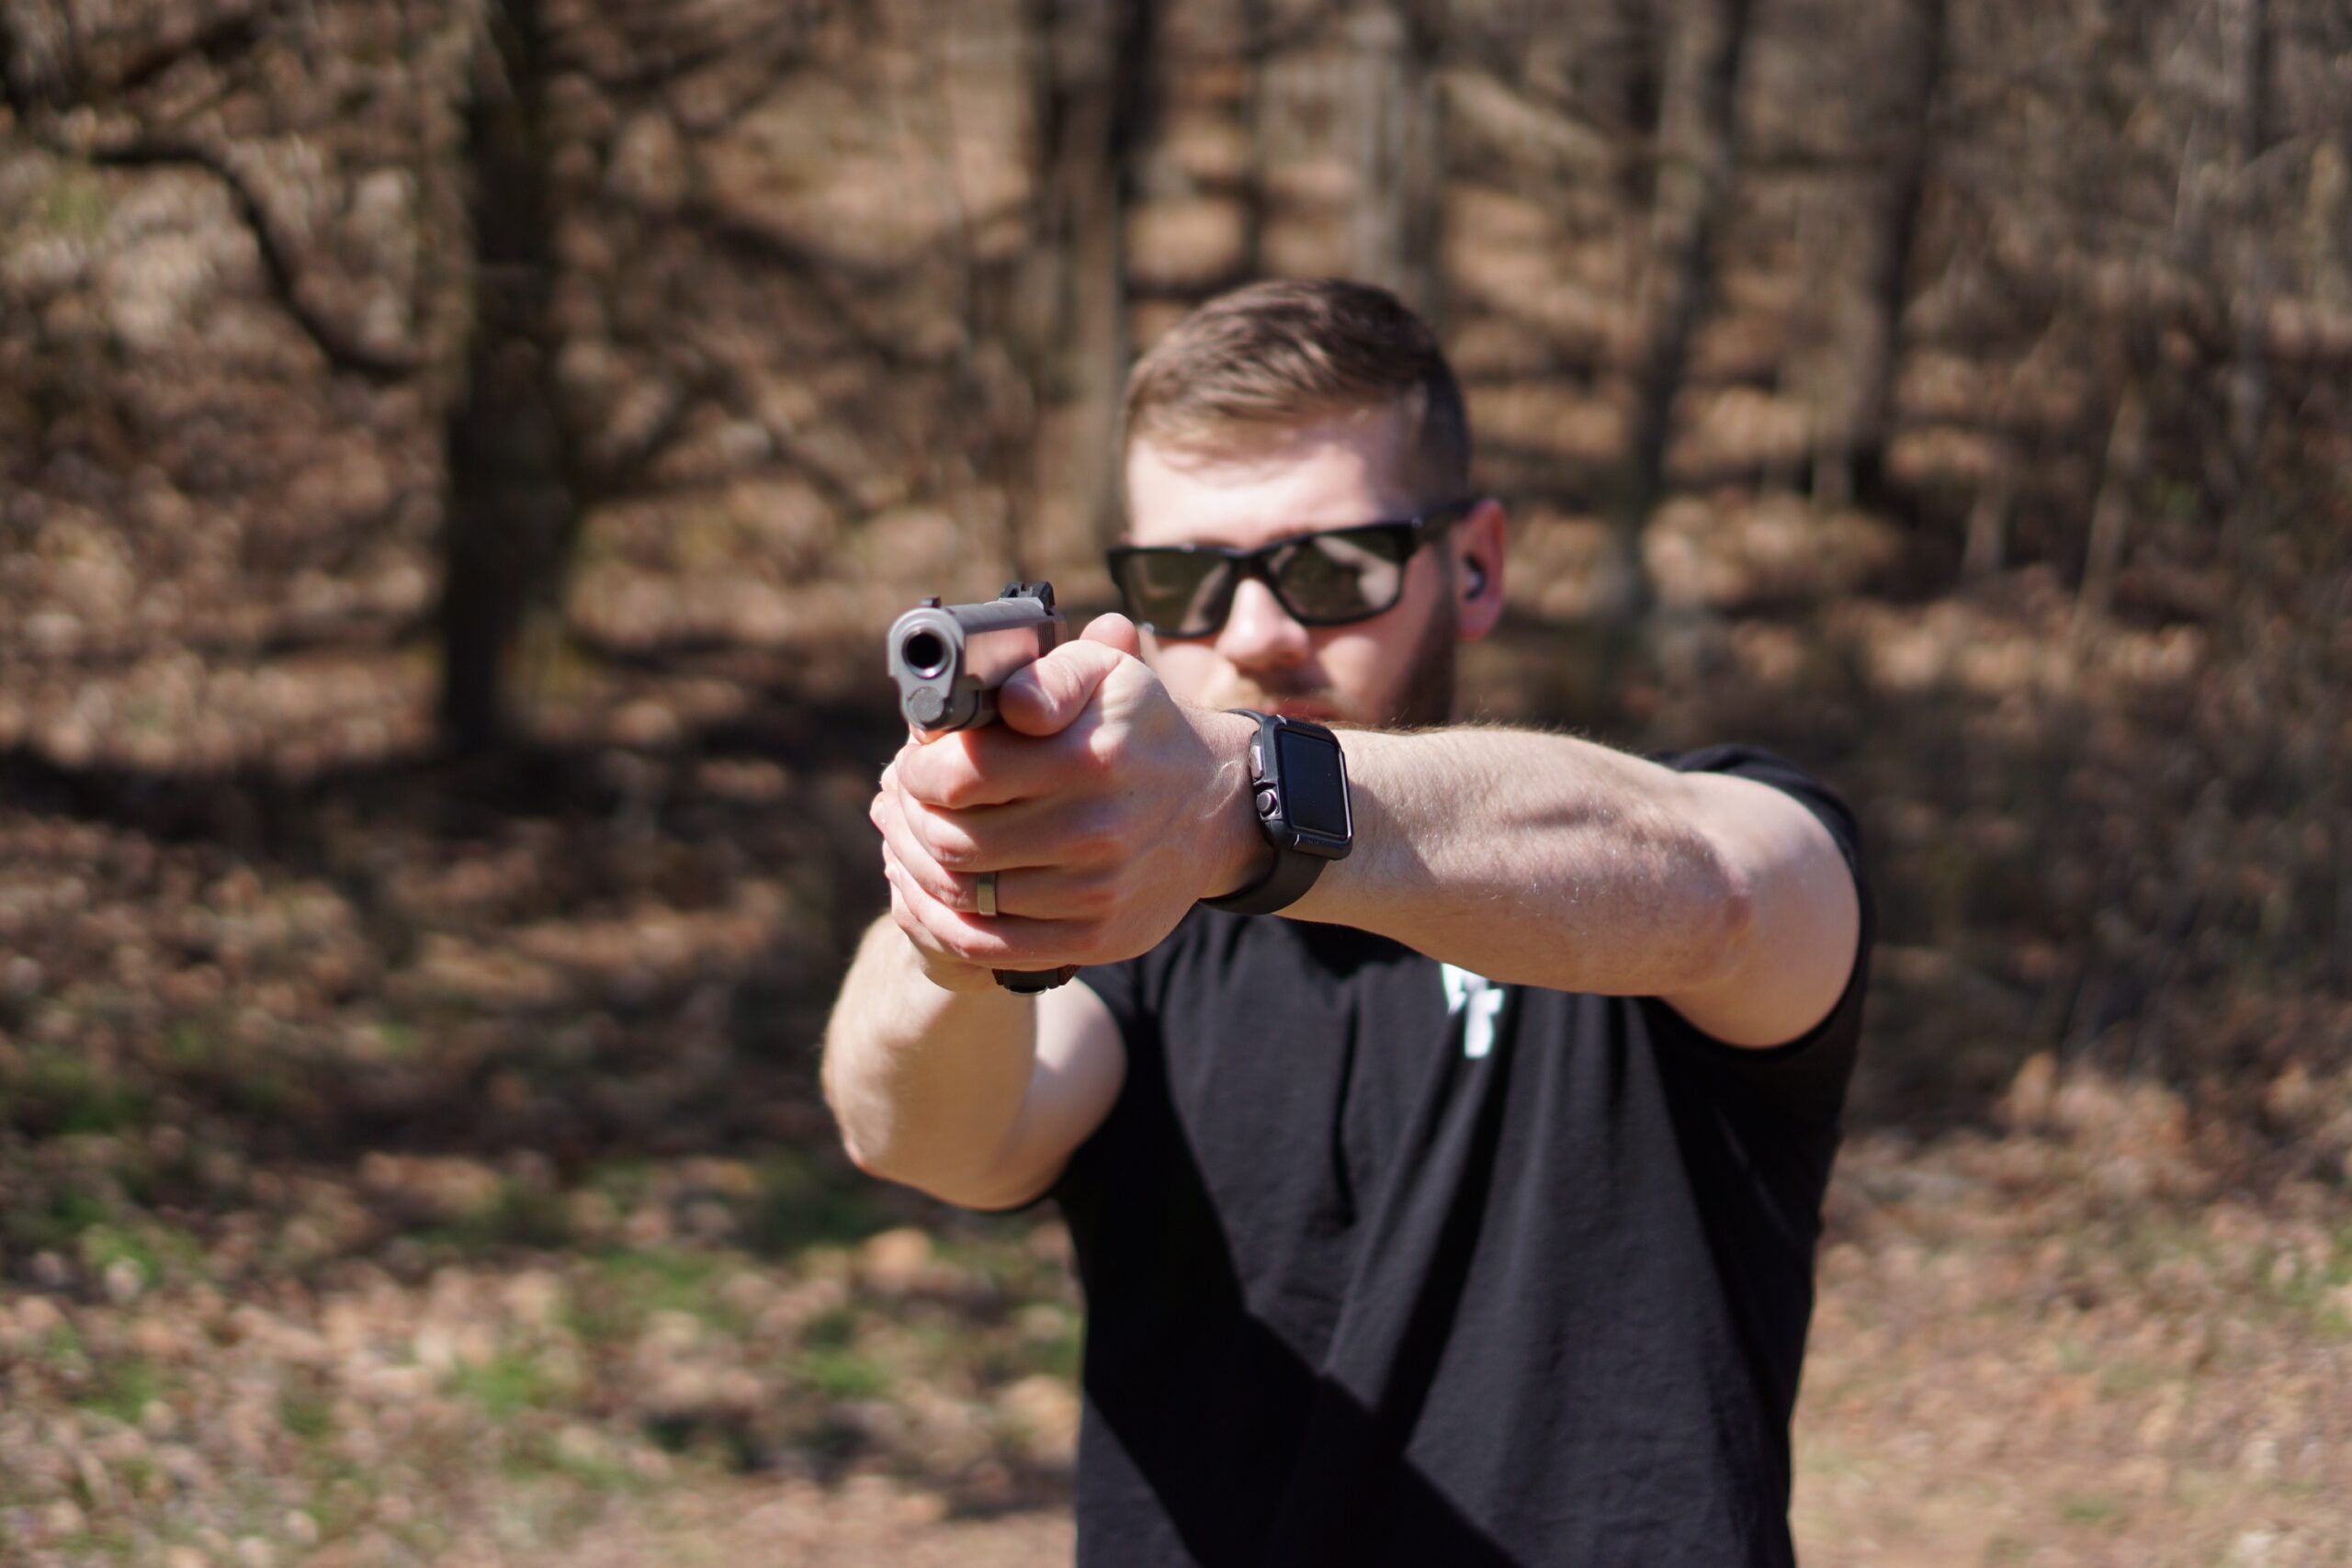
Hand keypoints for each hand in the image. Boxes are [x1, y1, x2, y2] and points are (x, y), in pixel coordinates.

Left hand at [869, 614, 1264, 981]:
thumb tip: (1009, 704)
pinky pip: (988, 946)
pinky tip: (932, 892)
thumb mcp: (1106, 675)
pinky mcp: (1095, 938)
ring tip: (911, 840)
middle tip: (903, 803)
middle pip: (953, 841)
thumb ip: (1048, 675)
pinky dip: (942, 921)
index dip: (919, 770)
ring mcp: (1097, 892)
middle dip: (911, 819)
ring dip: (918, 869)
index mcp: (1092, 757)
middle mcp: (1097, 830)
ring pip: (963, 896)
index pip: (962, 775)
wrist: (1215, 808)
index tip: (915, 762)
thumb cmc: (1139, 731)